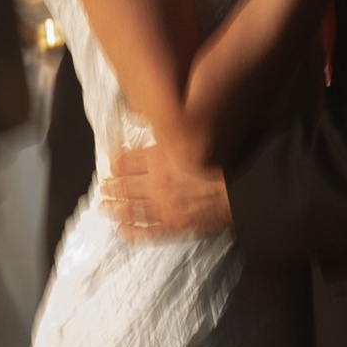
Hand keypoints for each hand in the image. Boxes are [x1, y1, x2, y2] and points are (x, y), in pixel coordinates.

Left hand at [104, 138, 231, 239]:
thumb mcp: (190, 135)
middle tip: (103, 187)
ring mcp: (164, 208)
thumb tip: (134, 114)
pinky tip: (122, 231)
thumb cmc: (221, 160)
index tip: (112, 165)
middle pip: (125, 186)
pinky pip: (147, 232)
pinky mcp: (175, 226)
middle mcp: (156, 185)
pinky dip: (132, 232)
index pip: (126, 162)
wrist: (243, 189)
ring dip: (116, 208)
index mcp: (158, 160)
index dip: (116, 163)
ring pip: (131, 209)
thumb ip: (162, 128)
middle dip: (112, 187)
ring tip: (105, 207)